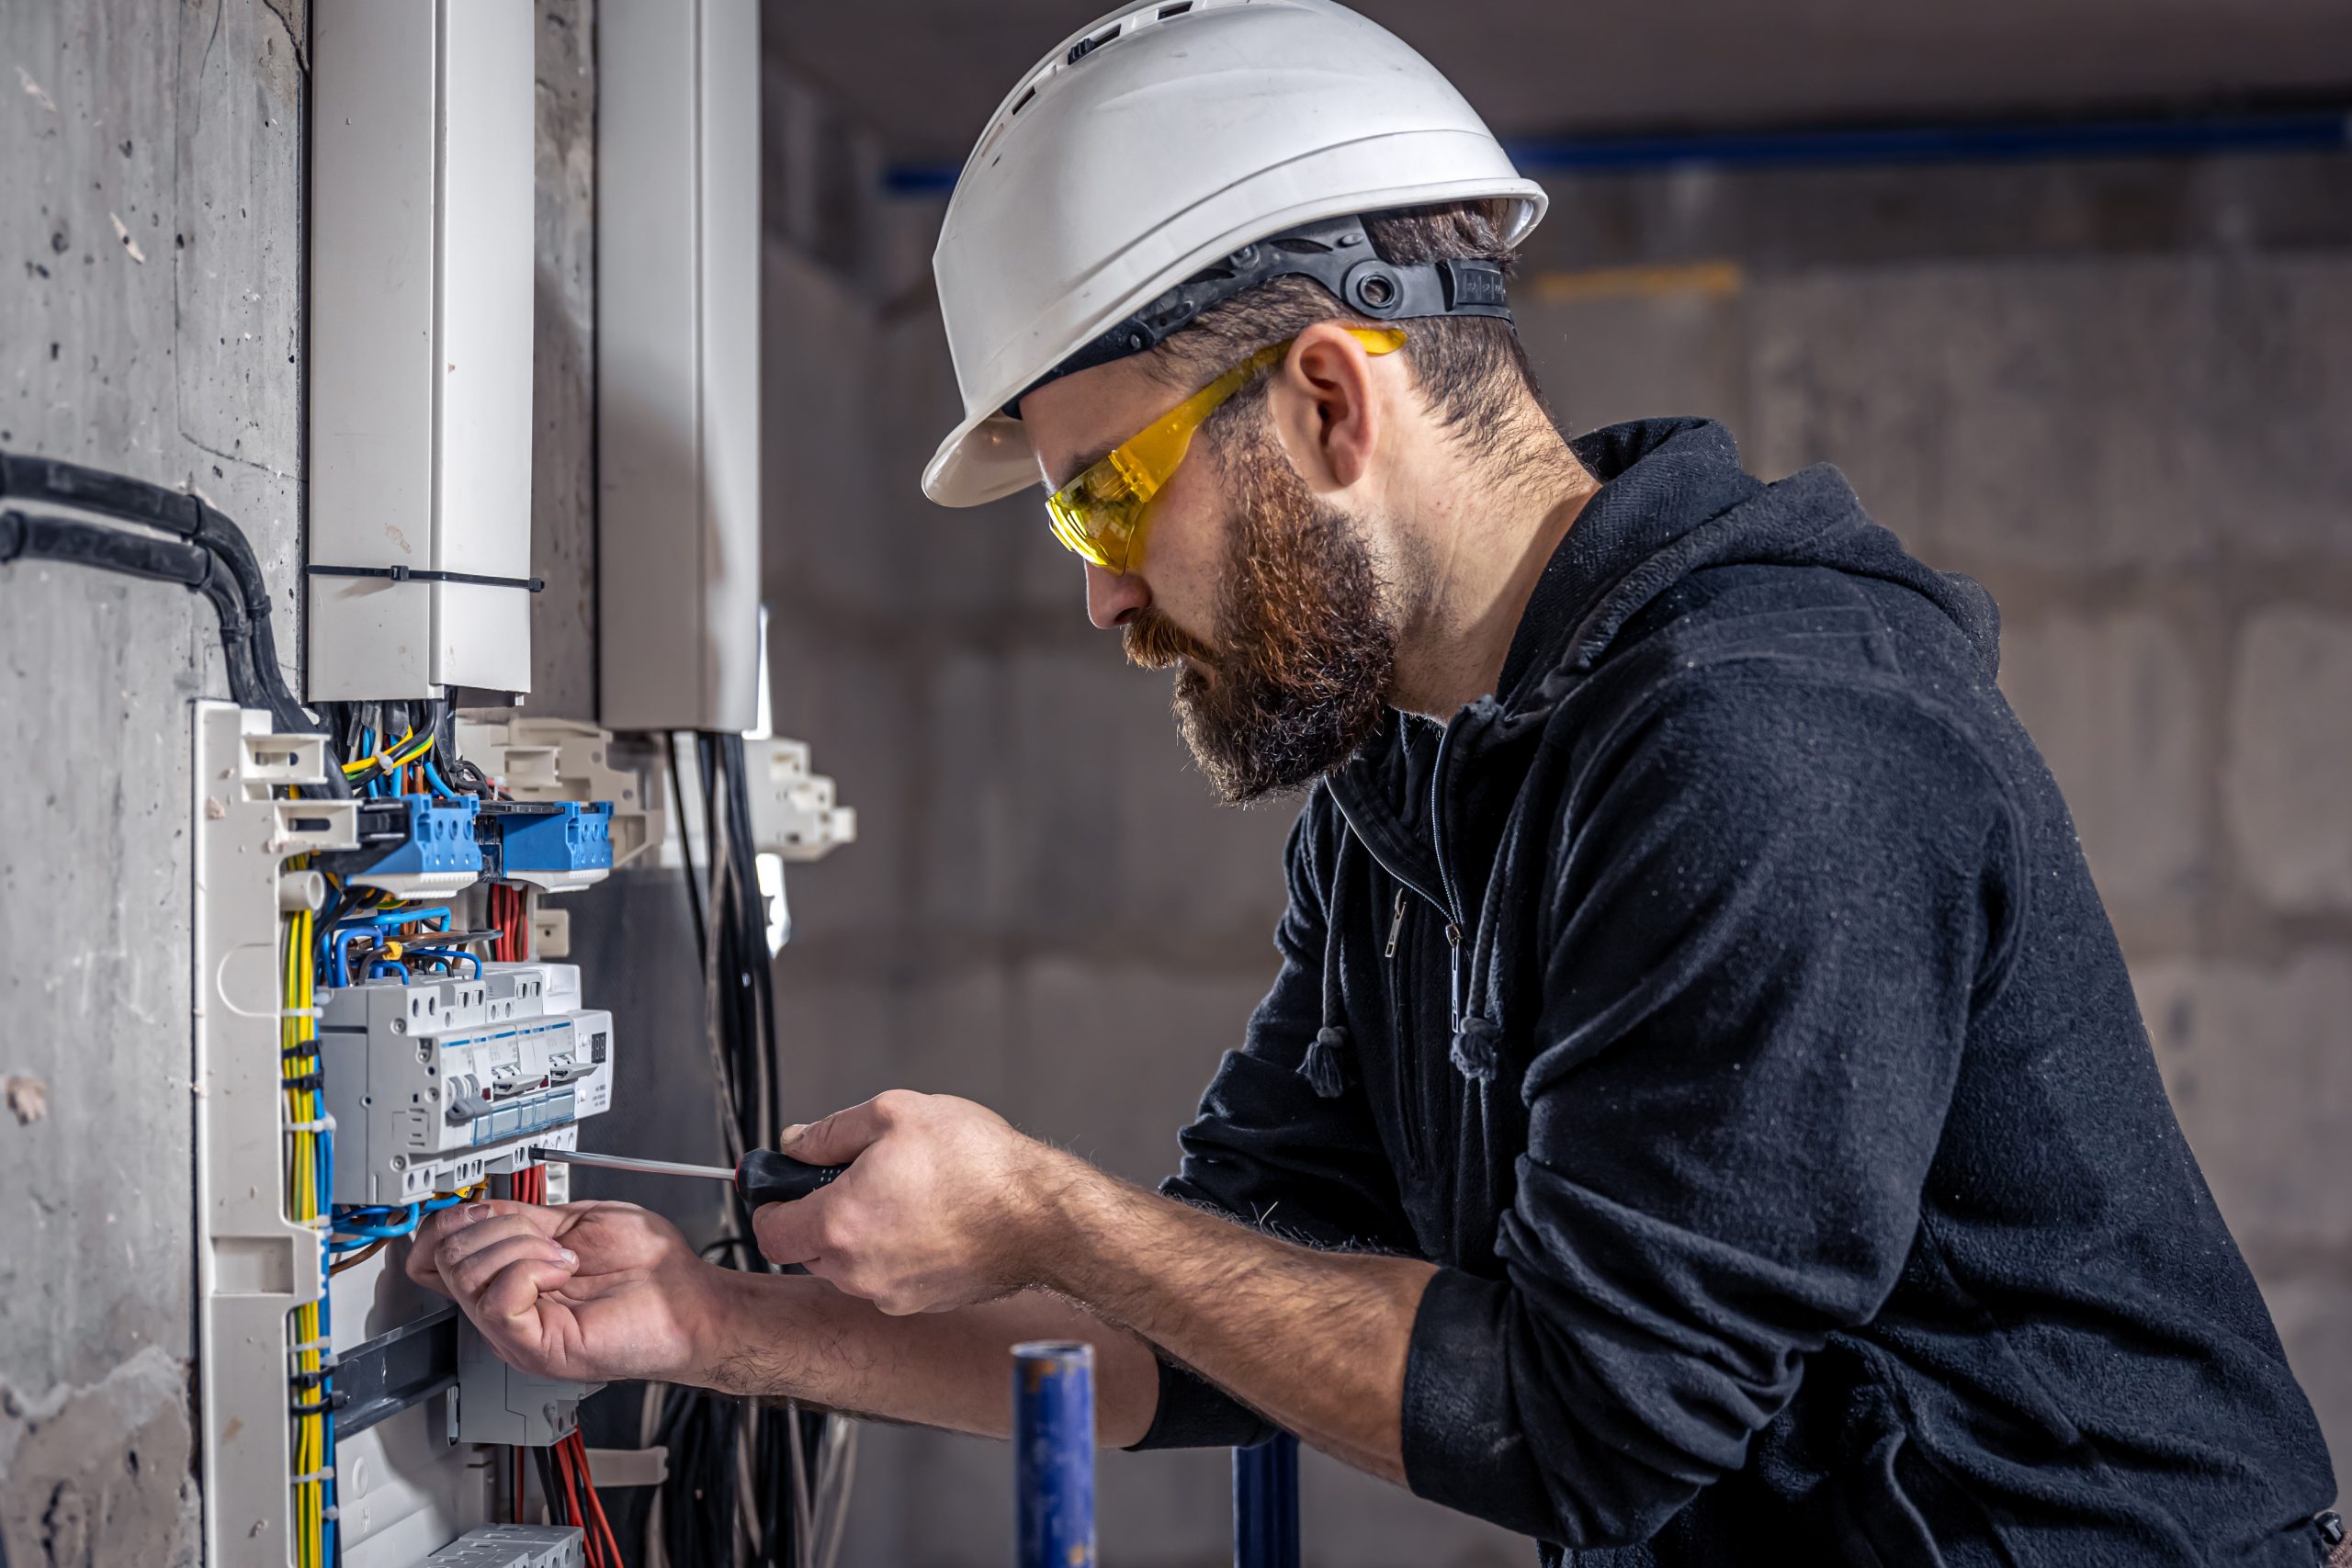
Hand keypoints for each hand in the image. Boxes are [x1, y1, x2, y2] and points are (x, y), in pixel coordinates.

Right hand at [408, 1199, 723, 1384]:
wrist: (688, 1300)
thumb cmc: (649, 1269)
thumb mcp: (575, 1224)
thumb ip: (524, 1218)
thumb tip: (479, 1207)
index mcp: (508, 1279)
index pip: (434, 1253)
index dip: (449, 1221)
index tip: (486, 1209)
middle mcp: (503, 1308)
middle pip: (446, 1256)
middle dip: (499, 1226)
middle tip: (549, 1239)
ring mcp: (513, 1331)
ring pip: (467, 1273)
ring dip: (522, 1246)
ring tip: (564, 1258)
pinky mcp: (532, 1347)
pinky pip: (497, 1301)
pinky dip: (531, 1270)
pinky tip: (563, 1272)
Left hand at [752, 1090, 1069, 1315]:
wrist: (1041, 1217)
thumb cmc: (978, 1164)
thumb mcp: (895, 1113)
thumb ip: (831, 1130)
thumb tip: (797, 1141)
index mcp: (840, 1224)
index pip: (769, 1232)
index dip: (771, 1204)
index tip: (785, 1187)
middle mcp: (858, 1271)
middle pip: (808, 1250)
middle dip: (820, 1214)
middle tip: (857, 1177)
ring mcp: (891, 1293)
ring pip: (849, 1265)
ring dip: (860, 1234)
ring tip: (906, 1194)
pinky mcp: (924, 1302)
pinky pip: (888, 1277)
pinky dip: (896, 1252)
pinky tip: (931, 1219)